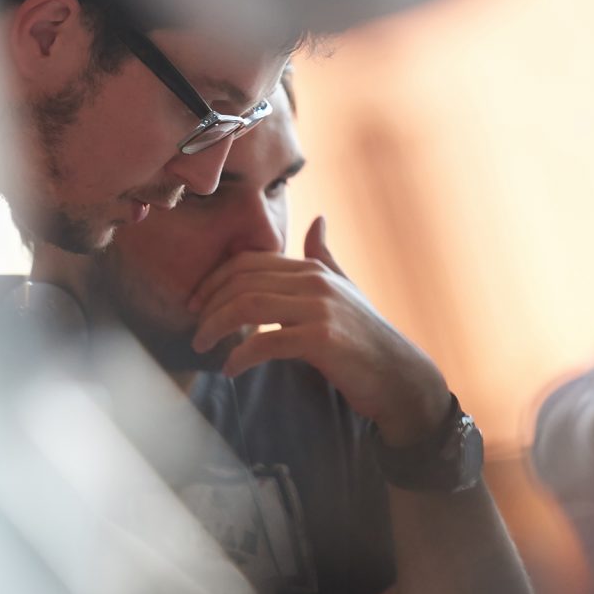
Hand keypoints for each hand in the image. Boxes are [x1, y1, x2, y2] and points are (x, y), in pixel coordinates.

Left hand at [188, 216, 450, 444]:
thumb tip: (318, 219)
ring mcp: (320, 308)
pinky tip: (231, 369)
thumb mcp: (346, 290)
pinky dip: (240, 356)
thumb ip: (325, 257)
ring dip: (216, 327)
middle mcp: (315, 281)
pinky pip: (266, 342)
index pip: (248, 262)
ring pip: (248, 306)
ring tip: (203, 347)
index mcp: (313, 268)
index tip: (195, 305)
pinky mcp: (322, 339)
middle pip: (242, 282)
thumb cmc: (368, 336)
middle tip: (194, 331)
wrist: (399, 374)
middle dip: (208, 305)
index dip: (213, 281)